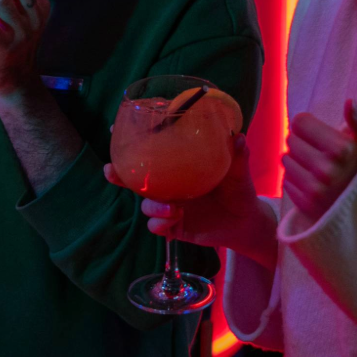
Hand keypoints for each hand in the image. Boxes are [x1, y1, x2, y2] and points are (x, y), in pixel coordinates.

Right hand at [104, 136, 275, 267]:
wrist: (245, 222)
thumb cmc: (238, 190)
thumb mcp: (238, 171)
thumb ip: (237, 155)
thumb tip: (238, 136)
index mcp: (178, 167)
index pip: (151, 153)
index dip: (131, 142)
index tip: (114, 129)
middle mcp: (169, 186)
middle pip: (135, 179)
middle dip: (118, 175)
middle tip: (111, 170)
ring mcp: (168, 207)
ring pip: (145, 204)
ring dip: (152, 205)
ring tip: (172, 207)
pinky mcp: (173, 227)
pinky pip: (156, 226)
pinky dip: (160, 223)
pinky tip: (175, 219)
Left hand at [281, 101, 356, 220]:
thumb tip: (349, 102)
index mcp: (342, 150)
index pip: (299, 122)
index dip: (309, 126)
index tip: (321, 135)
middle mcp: (326, 171)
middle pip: (291, 140)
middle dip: (303, 143)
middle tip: (321, 152)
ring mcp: (315, 190)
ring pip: (285, 160)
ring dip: (297, 160)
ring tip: (318, 167)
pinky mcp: (306, 205)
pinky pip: (286, 180)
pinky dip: (296, 179)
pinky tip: (314, 183)